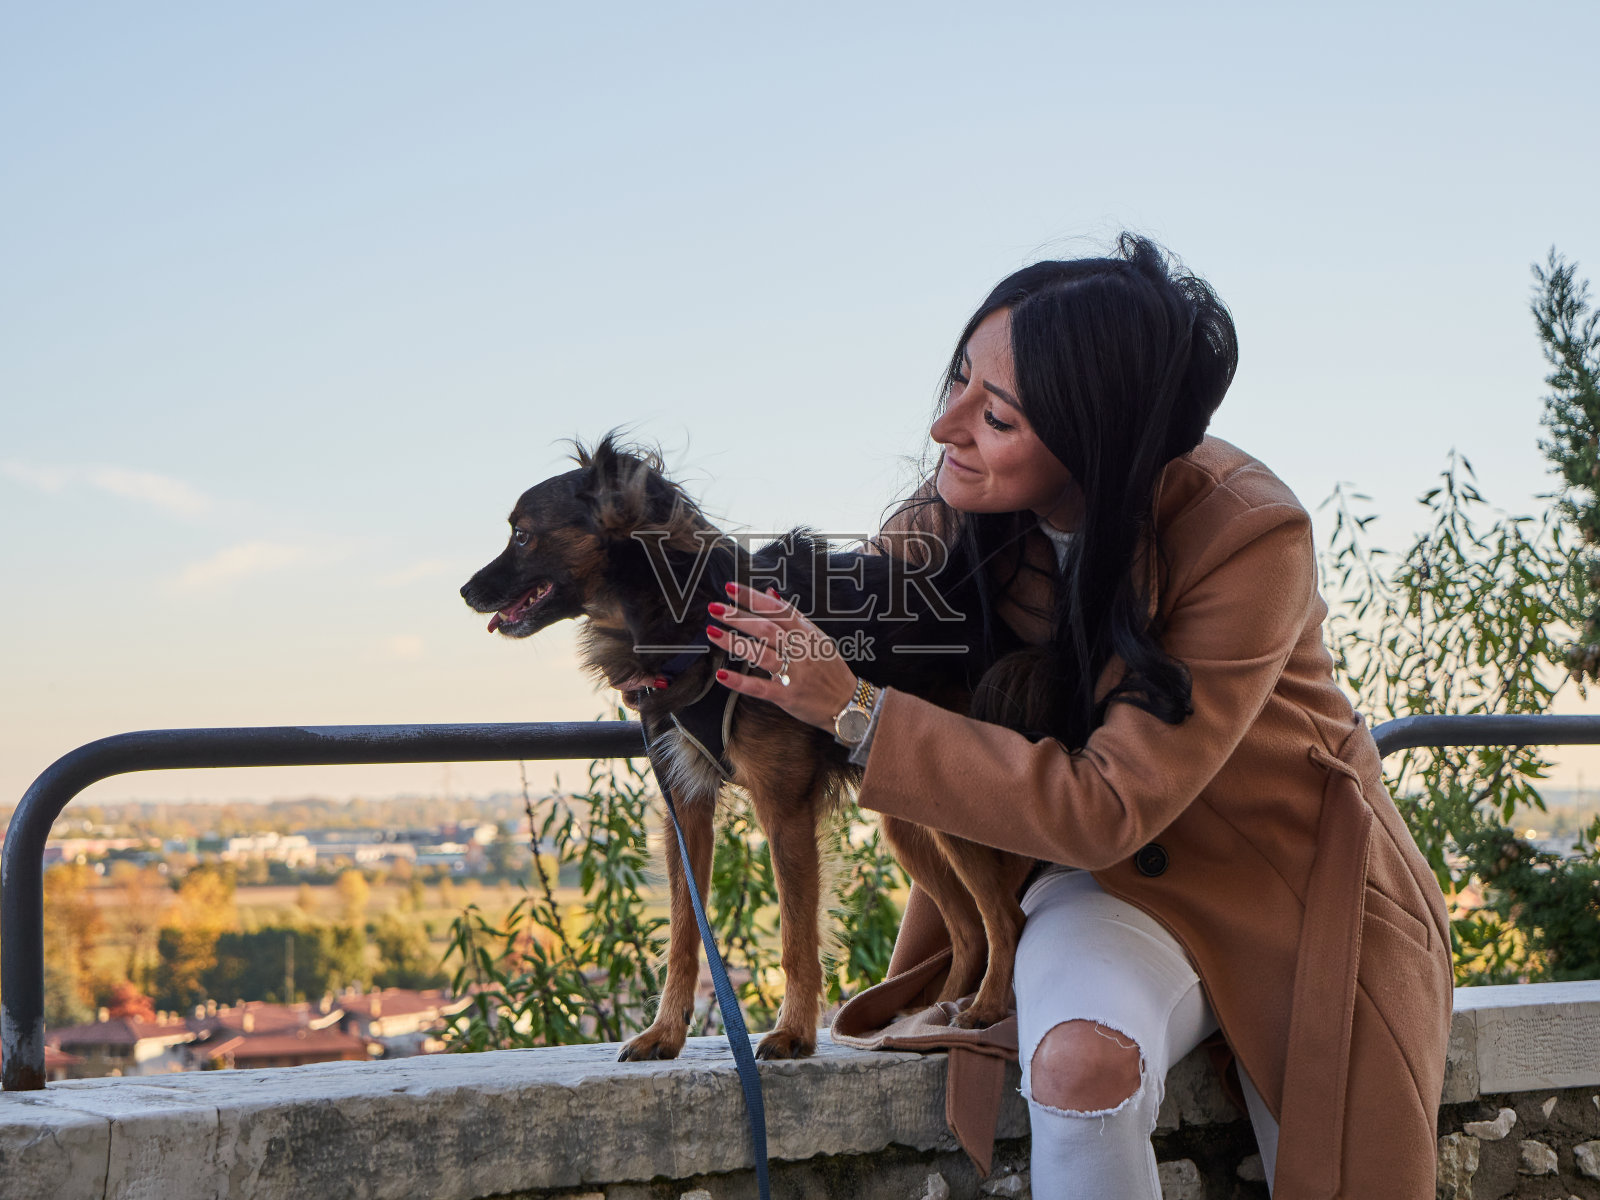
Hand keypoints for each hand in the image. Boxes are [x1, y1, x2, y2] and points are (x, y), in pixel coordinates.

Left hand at [705, 582, 859, 732]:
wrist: (849, 703)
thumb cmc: (831, 669)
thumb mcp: (818, 636)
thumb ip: (793, 614)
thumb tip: (770, 591)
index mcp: (806, 633)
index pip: (776, 609)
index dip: (753, 598)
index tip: (731, 588)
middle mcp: (800, 650)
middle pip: (766, 629)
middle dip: (738, 617)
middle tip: (715, 608)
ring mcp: (794, 673)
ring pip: (761, 654)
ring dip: (734, 643)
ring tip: (712, 632)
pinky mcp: (787, 695)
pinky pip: (760, 687)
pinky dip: (740, 681)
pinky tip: (721, 675)